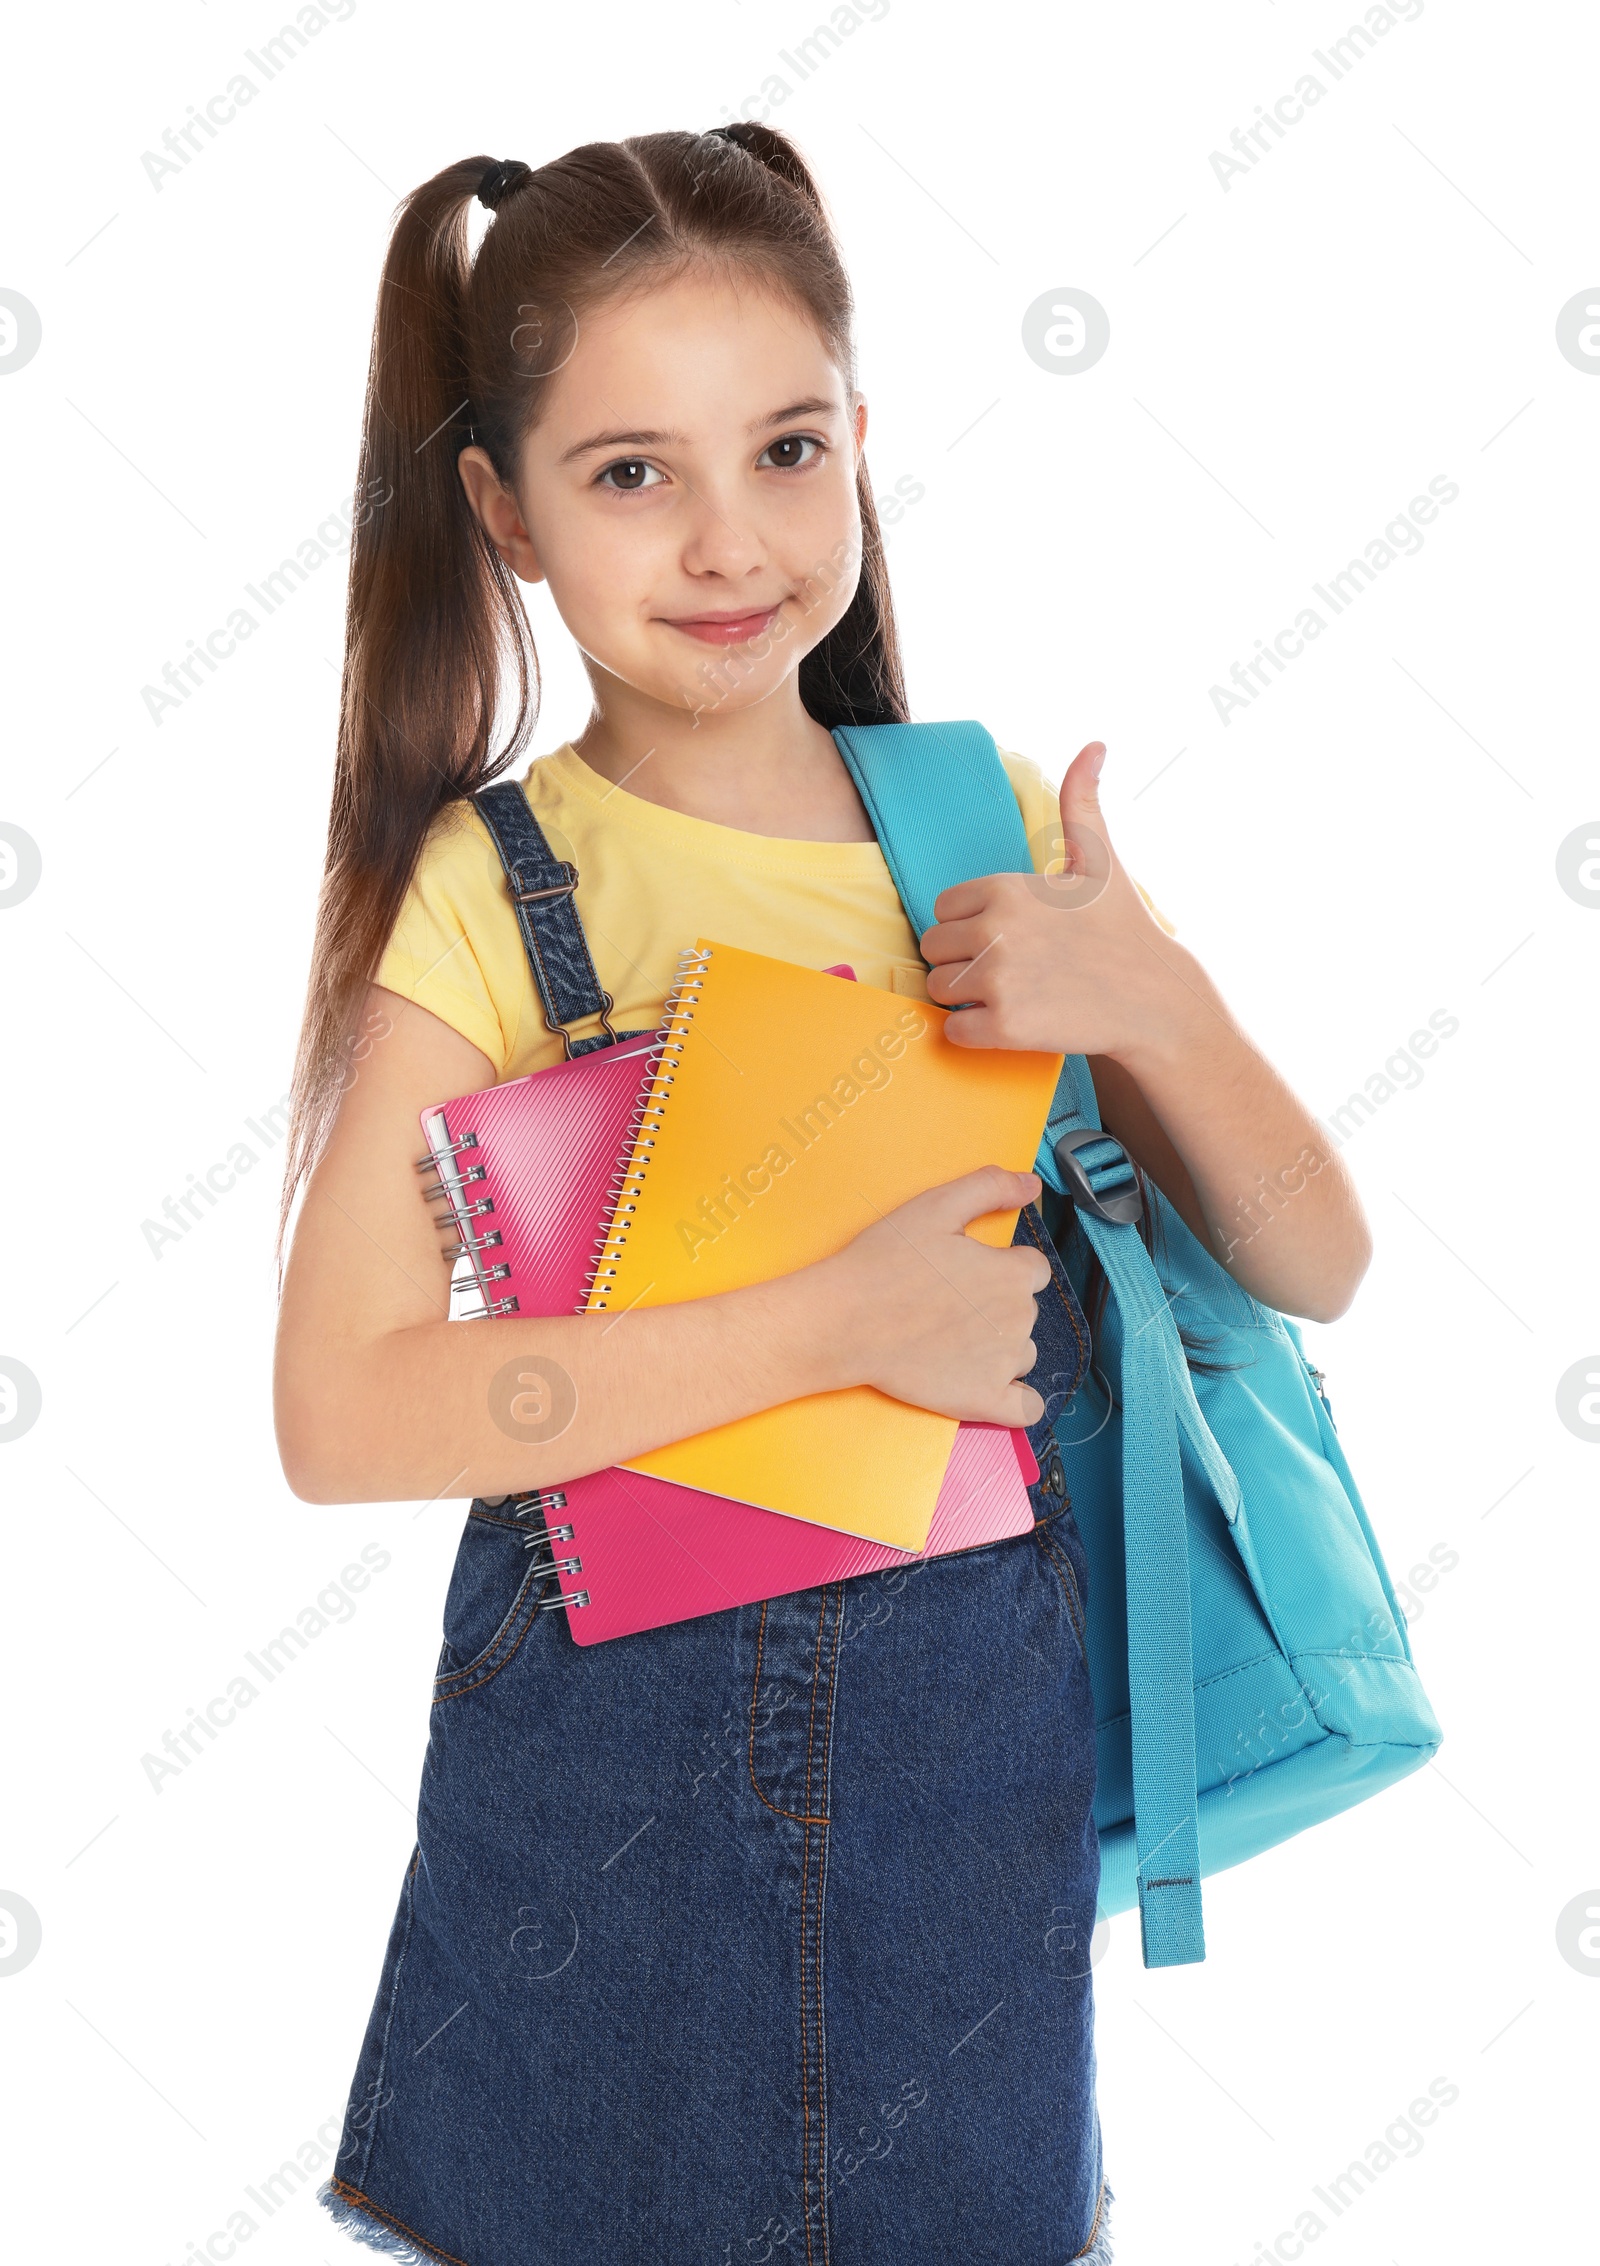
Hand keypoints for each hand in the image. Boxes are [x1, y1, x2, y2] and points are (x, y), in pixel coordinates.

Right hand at [805, 1165, 1049, 1424]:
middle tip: (947, 1304)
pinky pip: (1027, 1409)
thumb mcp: (936, 1206)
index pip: (1031, 1269)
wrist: (844, 1321)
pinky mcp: (985, 1400)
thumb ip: (990, 1187)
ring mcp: (1004, 1364)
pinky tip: (993, 1387)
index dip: (1000, 1268)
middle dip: (995, 1306)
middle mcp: (1019, 1318)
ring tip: (950, 1340)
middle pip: (1024, 1311)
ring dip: (998, 1348)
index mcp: (1012, 1272)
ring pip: (1021, 1353)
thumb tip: (1031, 1184)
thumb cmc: (884, 1262)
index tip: (966, 1274)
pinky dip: (1018, 1401)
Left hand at [919, 741, 1205, 1067]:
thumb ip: (1081, 803)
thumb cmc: (1123, 929)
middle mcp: (995, 931)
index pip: (944, 908)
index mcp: (1006, 888)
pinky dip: (973, 1033)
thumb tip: (1094, 745)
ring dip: (964, 997)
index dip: (969, 925)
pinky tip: (1009, 1022)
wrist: (1155, 999)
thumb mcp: (1101, 860)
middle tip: (1009, 968)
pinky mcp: (1003, 1027)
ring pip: (937, 988)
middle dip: (961, 960)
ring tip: (1010, 993)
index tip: (1006, 935)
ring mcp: (997, 981)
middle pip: (933, 948)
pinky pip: (952, 1030)